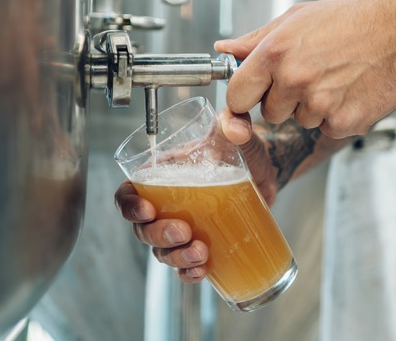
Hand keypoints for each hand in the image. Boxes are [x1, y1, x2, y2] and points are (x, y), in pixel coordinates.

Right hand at [114, 111, 278, 282]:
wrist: (267, 171)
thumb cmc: (242, 149)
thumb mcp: (235, 133)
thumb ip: (233, 121)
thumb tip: (235, 126)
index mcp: (161, 176)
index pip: (128, 194)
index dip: (129, 205)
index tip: (147, 209)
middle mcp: (165, 204)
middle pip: (143, 228)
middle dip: (158, 235)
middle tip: (183, 231)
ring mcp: (181, 227)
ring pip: (162, 251)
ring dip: (176, 257)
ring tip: (200, 252)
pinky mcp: (200, 244)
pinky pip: (184, 266)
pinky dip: (189, 273)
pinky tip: (203, 270)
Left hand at [216, 0, 395, 138]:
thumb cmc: (350, 21)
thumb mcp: (297, 18)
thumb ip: (256, 39)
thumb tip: (225, 50)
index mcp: (275, 52)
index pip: (236, 96)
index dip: (244, 98)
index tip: (253, 95)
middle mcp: (294, 79)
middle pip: (269, 113)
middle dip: (284, 100)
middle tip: (310, 75)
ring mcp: (319, 104)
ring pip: (299, 121)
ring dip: (313, 108)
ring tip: (335, 78)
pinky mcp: (343, 122)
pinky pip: (326, 129)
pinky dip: (336, 116)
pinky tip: (350, 91)